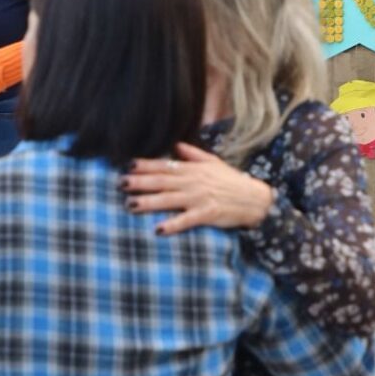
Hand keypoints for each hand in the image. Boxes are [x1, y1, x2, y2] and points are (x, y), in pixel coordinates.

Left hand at [121, 143, 273, 234]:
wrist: (255, 198)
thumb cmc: (233, 181)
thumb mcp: (214, 163)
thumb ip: (193, 154)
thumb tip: (176, 146)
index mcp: (193, 170)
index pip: (165, 166)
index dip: (145, 165)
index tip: (128, 165)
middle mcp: (193, 182)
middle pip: (161, 182)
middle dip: (140, 182)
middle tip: (120, 183)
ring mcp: (199, 198)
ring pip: (169, 199)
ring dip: (149, 202)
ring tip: (129, 204)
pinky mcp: (207, 214)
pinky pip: (186, 220)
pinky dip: (172, 225)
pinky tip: (158, 229)